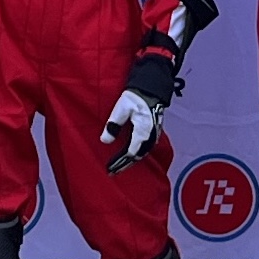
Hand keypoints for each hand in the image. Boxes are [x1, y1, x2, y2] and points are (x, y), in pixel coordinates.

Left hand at [102, 54, 180, 171]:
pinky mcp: (153, 131)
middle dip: (124, 164)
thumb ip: (113, 125)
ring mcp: (154, 134)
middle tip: (112, 171)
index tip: (109, 168)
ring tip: (119, 166)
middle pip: (137, 156)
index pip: (130, 153)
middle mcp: (150, 136)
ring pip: (142, 152)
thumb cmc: (136, 96)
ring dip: (130, 160)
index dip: (120, 162)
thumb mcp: (121, 108)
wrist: (152, 87)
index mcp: (142, 132)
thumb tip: (105, 140)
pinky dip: (136, 153)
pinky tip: (130, 154)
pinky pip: (145, 147)